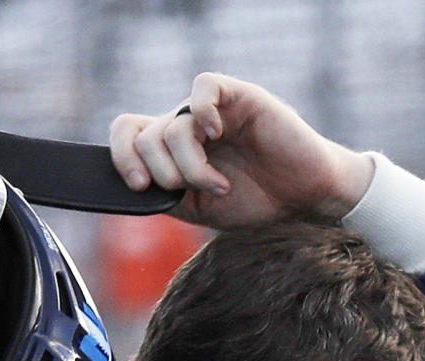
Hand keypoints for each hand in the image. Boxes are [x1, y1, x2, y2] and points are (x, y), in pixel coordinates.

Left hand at [109, 72, 374, 229]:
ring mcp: (212, 112)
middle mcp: (187, 127)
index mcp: (172, 151)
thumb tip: (134, 186)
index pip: (127, 134)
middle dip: (161, 172)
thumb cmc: (254, 204)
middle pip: (145, 134)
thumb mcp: (198, 209)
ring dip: (190, 166)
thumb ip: (166, 193)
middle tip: (187, 191)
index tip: (139, 187)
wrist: (302, 202)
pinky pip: (204, 86)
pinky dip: (203, 112)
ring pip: (173, 125)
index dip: (122, 157)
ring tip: (219, 186)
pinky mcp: (240, 97)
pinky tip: (216, 135)